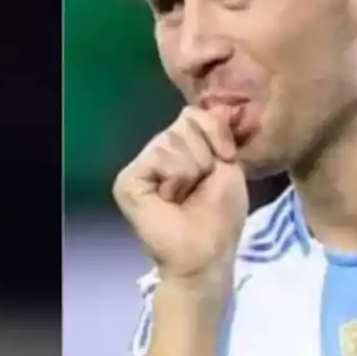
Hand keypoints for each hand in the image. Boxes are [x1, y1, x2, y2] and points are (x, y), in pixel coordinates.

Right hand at [113, 107, 247, 282]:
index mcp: (177, 150)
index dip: (215, 135)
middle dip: (204, 155)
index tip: (224, 162)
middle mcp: (154, 154)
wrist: (207, 252)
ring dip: (192, 170)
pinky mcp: (127, 182)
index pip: (193, 115)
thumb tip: (217, 103)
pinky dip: (176, 177)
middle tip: (199, 187)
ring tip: (184, 196)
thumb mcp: (228, 165)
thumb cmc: (220, 215)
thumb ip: (218, 132)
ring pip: (171, 140)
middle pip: (183, 125)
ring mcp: (138, 168)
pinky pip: (158, 157)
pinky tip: (170, 198)